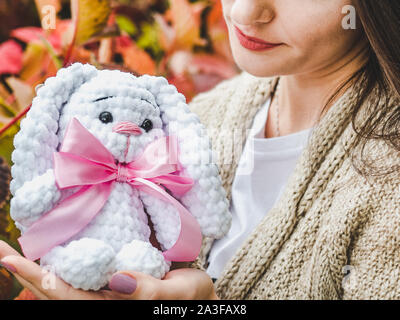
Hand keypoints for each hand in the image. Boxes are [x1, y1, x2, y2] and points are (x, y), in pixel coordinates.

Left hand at [0, 240, 218, 299]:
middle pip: (57, 291)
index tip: (10, 259)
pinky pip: (83, 272)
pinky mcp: (118, 280)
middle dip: (28, 273)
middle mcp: (105, 299)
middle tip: (2, 250)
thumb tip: (117, 278)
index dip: (37, 278)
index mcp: (115, 308)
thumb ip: (147, 290)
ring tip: (16, 251)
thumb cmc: (192, 300)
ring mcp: (109, 291)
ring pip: (66, 281)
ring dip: (40, 267)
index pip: (67, 295)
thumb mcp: (177, 295)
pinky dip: (65, 262)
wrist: (201, 297)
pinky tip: (56, 250)